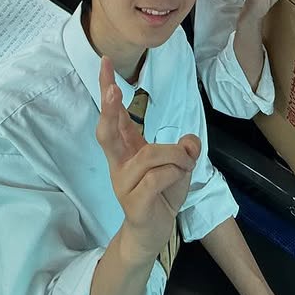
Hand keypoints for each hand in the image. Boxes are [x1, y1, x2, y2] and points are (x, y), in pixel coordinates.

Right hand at [96, 57, 199, 262]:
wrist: (152, 232)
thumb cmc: (162, 193)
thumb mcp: (179, 165)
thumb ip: (184, 148)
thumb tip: (189, 140)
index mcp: (126, 149)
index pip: (115, 115)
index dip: (108, 89)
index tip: (105, 61)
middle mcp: (119, 163)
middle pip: (108, 132)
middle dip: (108, 108)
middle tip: (110, 90)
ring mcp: (123, 182)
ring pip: (151, 155)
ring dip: (176, 156)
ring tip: (185, 165)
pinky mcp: (133, 201)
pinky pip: (159, 177)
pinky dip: (175, 173)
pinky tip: (177, 180)